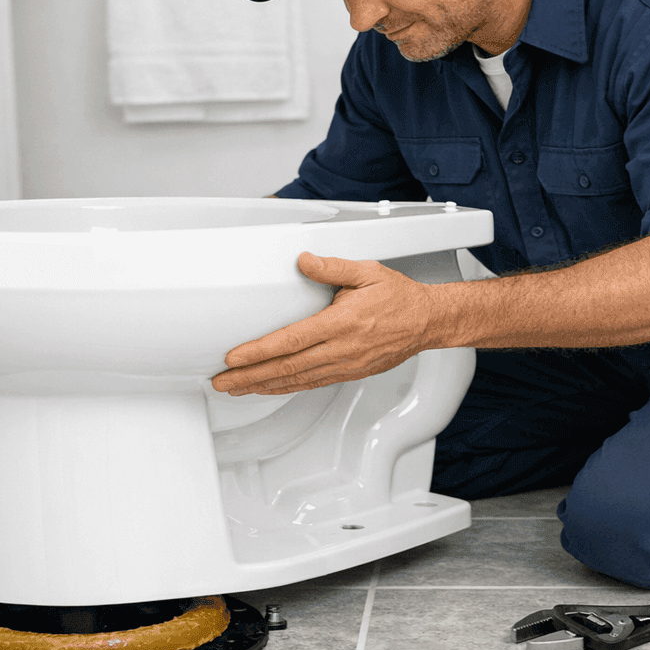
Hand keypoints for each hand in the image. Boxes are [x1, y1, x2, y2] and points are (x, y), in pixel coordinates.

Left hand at [209, 253, 437, 395]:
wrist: (428, 322)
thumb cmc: (399, 297)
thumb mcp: (367, 272)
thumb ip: (332, 267)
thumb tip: (303, 261)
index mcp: (343, 323)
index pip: (292, 340)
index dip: (259, 351)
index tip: (234, 357)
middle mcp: (342, 349)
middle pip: (287, 368)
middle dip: (250, 377)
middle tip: (222, 382)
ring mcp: (346, 365)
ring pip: (297, 380)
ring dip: (263, 386)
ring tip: (237, 388)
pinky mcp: (350, 373)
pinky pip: (311, 383)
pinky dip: (286, 387)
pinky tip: (270, 387)